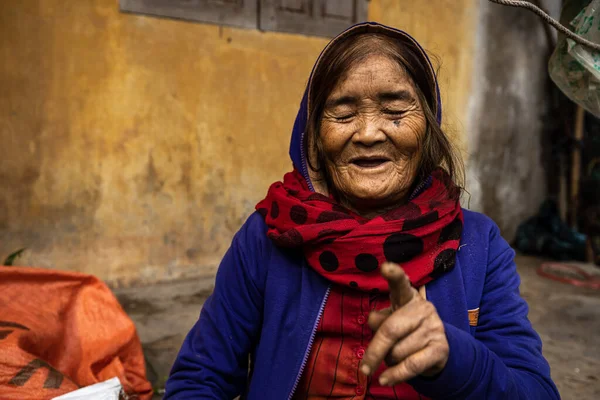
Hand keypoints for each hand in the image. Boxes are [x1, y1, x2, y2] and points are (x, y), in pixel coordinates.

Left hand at [360, 262, 448, 385]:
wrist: (437, 348)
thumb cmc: (405, 329)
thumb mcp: (391, 320)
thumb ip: (379, 320)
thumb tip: (374, 324)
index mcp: (407, 297)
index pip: (400, 284)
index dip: (394, 275)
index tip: (385, 267)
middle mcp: (423, 308)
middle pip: (390, 330)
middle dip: (374, 351)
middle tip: (364, 368)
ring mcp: (434, 328)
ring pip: (397, 352)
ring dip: (389, 361)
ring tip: (395, 355)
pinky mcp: (441, 348)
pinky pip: (410, 366)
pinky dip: (395, 375)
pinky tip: (385, 379)